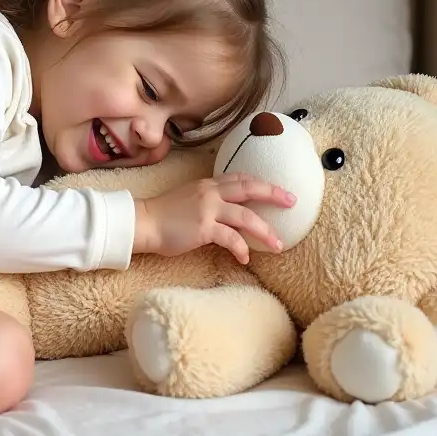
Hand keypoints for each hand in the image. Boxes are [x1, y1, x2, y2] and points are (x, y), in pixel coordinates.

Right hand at [133, 174, 295, 264]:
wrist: (143, 222)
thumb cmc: (162, 214)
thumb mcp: (187, 198)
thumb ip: (206, 200)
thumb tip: (224, 211)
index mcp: (207, 184)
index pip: (239, 178)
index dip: (260, 182)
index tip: (276, 189)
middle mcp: (210, 192)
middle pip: (249, 188)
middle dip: (273, 194)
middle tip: (292, 201)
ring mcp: (208, 209)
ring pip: (246, 216)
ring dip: (265, 231)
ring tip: (278, 244)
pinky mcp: (204, 228)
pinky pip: (231, 238)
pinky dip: (241, 248)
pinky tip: (245, 257)